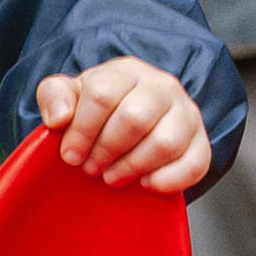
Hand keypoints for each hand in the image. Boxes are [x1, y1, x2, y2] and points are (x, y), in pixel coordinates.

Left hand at [35, 60, 210, 194]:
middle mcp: (161, 87)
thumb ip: (54, 96)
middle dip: (106, 150)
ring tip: (113, 176)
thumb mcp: (70, 93)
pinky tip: (145, 183)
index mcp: (126, 71)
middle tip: (91, 167)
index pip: (102, 94)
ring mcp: (186, 113)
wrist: (135, 114)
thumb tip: (58, 117)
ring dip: (133, 167)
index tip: (70, 155)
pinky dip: (168, 180)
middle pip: (134, 118)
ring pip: (165, 142)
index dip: (82, 131)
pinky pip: (195, 164)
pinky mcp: (201, 141)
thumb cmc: (101, 106)